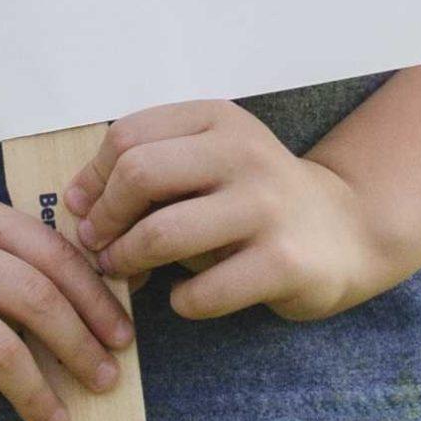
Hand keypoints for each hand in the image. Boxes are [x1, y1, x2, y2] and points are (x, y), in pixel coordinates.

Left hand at [63, 100, 395, 322]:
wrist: (344, 230)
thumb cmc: (254, 197)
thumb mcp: (210, 162)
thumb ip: (152, 170)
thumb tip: (76, 203)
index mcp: (217, 118)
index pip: (128, 135)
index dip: (92, 178)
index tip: (82, 209)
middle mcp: (242, 152)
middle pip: (139, 173)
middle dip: (104, 217)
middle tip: (97, 246)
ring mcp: (266, 206)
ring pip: (163, 232)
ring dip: (127, 260)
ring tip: (124, 273)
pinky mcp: (283, 262)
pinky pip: (202, 291)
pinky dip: (179, 302)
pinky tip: (182, 299)